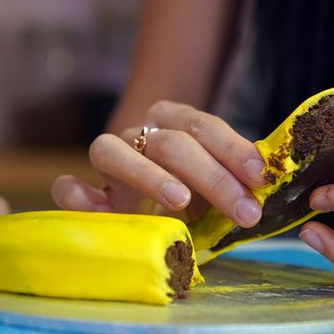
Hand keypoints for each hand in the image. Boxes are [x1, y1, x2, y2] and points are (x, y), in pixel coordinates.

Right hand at [52, 100, 266, 226]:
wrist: (146, 203)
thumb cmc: (191, 193)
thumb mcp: (216, 185)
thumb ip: (235, 183)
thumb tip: (266, 190)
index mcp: (174, 122)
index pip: (203, 126)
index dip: (233, 149)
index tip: (260, 178)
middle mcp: (138, 133)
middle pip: (170, 143)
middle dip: (213, 177)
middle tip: (245, 211)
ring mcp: (108, 161)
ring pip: (112, 151)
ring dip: (148, 176)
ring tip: (180, 202)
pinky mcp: (83, 192)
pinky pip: (67, 187)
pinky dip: (77, 195)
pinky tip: (99, 210)